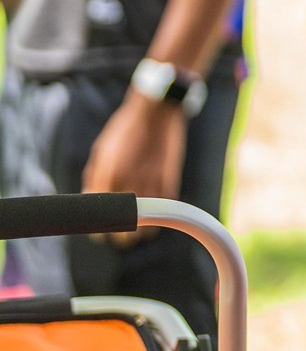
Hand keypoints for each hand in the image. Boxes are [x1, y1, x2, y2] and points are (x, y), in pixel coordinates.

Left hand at [81, 96, 185, 245]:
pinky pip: (163, 212)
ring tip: (137, 232)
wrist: (155, 113)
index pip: (100, 217)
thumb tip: (91, 199)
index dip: (99, 230)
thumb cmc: (124, 130)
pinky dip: (157, 219)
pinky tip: (152, 218)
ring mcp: (150, 184)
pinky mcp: (169, 182)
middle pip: (123, 227)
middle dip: (120, 237)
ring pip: (146, 226)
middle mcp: (127, 183)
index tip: (100, 233)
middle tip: (119, 236)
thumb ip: (95, 178)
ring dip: (140, 233)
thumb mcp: (101, 152)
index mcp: (106, 176)